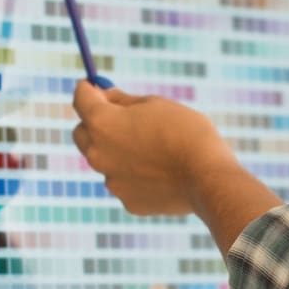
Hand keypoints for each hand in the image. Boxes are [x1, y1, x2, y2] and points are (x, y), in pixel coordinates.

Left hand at [72, 81, 233, 215]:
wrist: (207, 177)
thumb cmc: (185, 132)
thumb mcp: (155, 104)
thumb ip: (123, 101)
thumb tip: (106, 97)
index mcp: (101, 123)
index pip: (80, 98)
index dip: (90, 89)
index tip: (99, 88)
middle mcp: (97, 153)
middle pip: (81, 133)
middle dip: (94, 123)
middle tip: (120, 118)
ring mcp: (110, 180)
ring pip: (105, 160)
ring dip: (119, 151)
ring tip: (154, 149)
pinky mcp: (126, 201)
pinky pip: (125, 181)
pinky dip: (136, 175)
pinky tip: (162, 172)